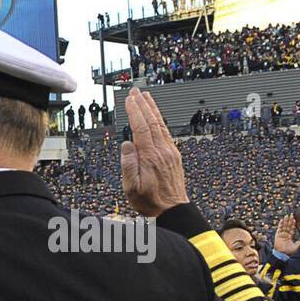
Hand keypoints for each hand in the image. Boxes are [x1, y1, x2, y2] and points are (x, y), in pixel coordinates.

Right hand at [121, 87, 187, 217]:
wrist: (172, 209)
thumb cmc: (150, 201)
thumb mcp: (132, 188)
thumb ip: (128, 165)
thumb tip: (126, 145)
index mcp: (150, 156)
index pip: (141, 128)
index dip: (135, 111)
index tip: (129, 99)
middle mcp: (162, 150)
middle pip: (152, 121)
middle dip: (143, 105)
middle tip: (136, 91)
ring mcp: (170, 152)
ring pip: (160, 124)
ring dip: (152, 109)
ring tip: (146, 97)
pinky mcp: (173, 155)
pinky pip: (165, 132)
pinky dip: (159, 120)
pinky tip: (155, 117)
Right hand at [274, 215, 299, 256]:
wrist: (282, 254)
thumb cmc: (288, 251)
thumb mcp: (296, 247)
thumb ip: (299, 243)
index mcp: (289, 236)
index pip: (291, 228)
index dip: (293, 224)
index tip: (294, 219)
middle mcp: (285, 234)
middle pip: (287, 226)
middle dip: (289, 220)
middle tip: (290, 215)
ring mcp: (281, 234)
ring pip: (284, 226)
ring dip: (285, 221)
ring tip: (286, 215)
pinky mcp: (277, 235)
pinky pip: (279, 228)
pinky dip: (280, 224)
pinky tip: (282, 220)